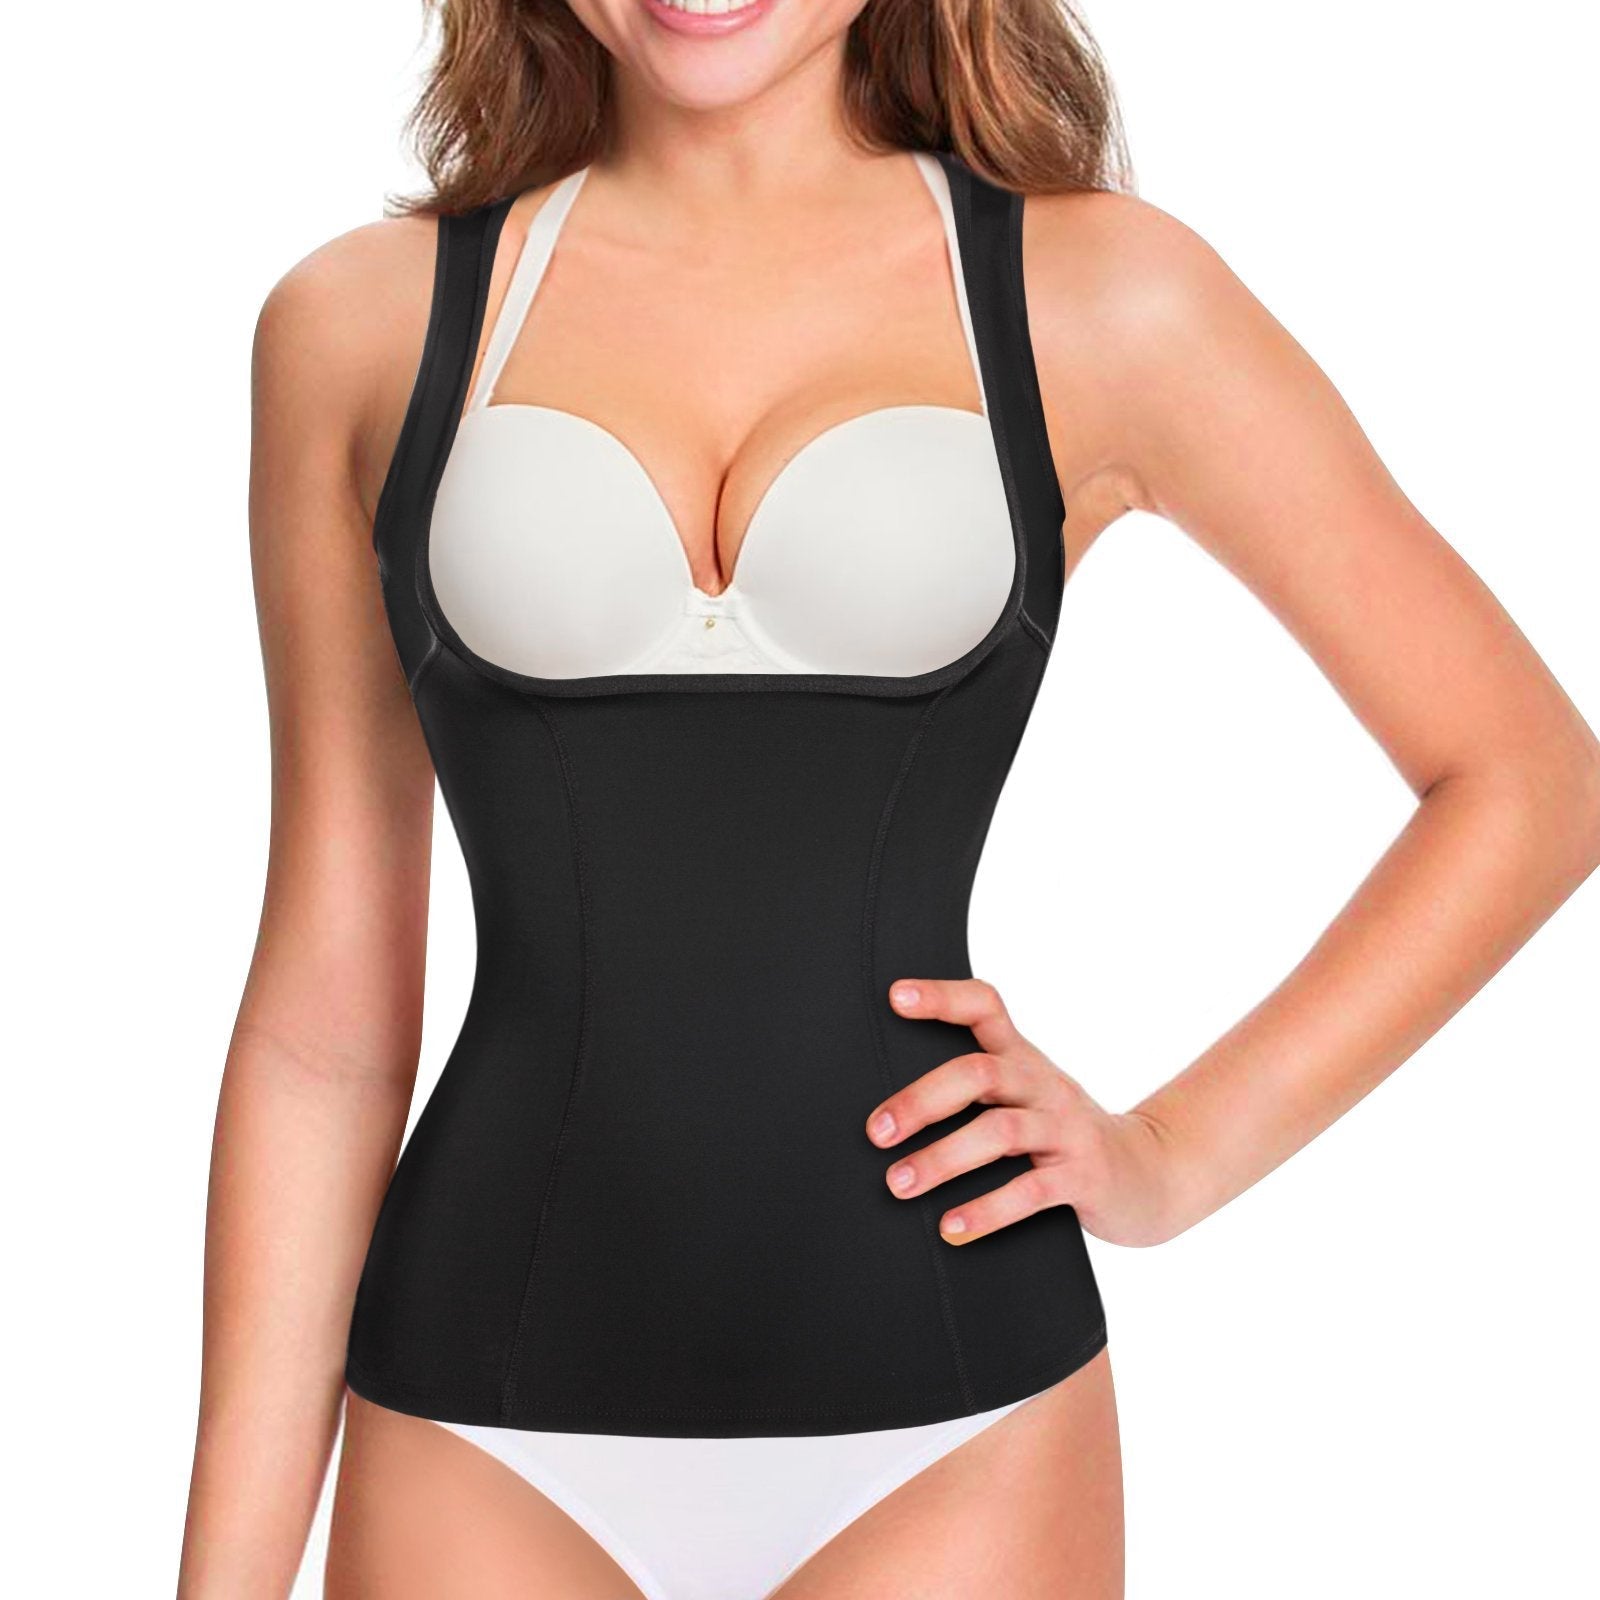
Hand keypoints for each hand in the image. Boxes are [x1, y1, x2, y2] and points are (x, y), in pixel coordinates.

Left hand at [865, 977, 1186, 1247]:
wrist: (1150, 1175)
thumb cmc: (1063, 1136)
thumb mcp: (1026, 1097)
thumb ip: (974, 1088)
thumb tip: (886, 1108)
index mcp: (1023, 1059)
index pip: (985, 1007)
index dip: (942, 996)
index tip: (896, 996)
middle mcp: (1043, 1085)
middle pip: (979, 1073)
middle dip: (922, 1101)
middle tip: (876, 1133)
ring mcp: (1067, 1129)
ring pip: (1000, 1132)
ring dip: (943, 1159)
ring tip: (899, 1185)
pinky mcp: (1085, 1177)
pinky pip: (1032, 1190)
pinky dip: (987, 1210)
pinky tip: (951, 1228)